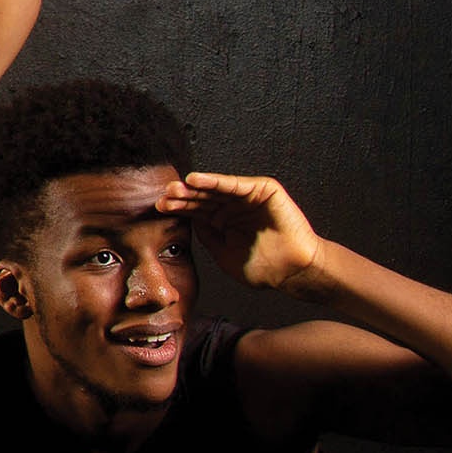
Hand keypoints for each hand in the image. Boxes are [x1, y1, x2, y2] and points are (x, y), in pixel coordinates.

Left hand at [157, 171, 322, 290]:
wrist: (293, 272)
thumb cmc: (263, 268)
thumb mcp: (223, 254)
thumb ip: (206, 236)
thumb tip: (188, 220)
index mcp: (223, 221)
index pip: (196, 211)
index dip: (178, 208)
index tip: (159, 207)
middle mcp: (234, 206)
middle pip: (203, 198)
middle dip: (183, 196)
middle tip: (164, 195)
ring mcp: (248, 197)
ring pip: (216, 189)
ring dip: (195, 187)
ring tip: (176, 187)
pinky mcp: (264, 190)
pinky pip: (235, 184)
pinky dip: (216, 181)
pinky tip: (197, 180)